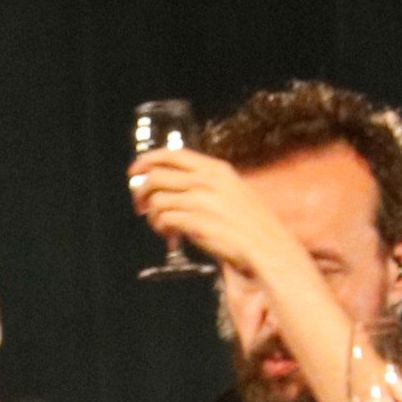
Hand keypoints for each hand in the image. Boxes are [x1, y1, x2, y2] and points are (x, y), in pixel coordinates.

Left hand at [123, 144, 301, 271]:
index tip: (134, 171)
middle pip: (157, 176)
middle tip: (140, 206)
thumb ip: (206, 184)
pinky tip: (171, 237)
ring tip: (161, 227)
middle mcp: (206, 181)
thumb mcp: (233, 191)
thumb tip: (173, 186)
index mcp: (216, 169)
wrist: (267, 247)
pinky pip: (164, 220)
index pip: (173, 155)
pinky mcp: (195, 222)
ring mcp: (200, 201)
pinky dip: (161, 228)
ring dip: (153, 215)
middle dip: (141, 192)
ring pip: (157, 200)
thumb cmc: (251, 225)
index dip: (148, 160)